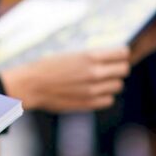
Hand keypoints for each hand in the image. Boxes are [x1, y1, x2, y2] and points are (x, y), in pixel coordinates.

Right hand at [4, 47, 130, 112]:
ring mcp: (93, 90)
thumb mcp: (70, 53)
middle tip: (111, 67)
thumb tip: (108, 55)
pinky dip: (105, 95)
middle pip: (123, 70)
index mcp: (90, 56)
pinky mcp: (88, 103)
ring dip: (112, 82)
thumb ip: (90, 55)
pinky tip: (94, 91)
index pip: (122, 54)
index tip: (119, 54)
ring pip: (117, 85)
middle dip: (118, 67)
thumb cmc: (47, 65)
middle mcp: (95, 73)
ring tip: (100, 79)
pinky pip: (109, 100)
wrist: (31, 85)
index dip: (122, 53)